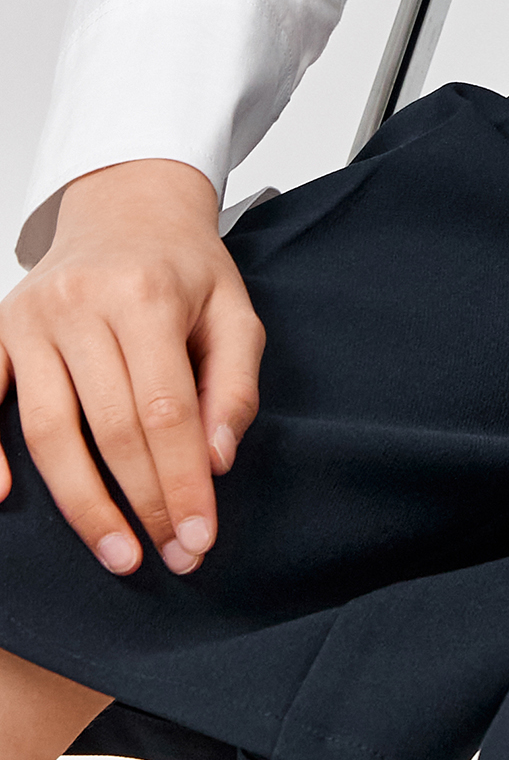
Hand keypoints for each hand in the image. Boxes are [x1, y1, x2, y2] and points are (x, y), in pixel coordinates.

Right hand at [0, 157, 263, 574]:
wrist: (128, 204)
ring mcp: (33, 318)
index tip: (199, 538)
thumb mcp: (233, 309)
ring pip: (49, 429)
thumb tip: (217, 460)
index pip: (166, 410)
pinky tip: (6, 499)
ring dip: (82, 502)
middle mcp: (83, 304)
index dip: (182, 481)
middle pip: (111, 427)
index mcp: (148, 294)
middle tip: (169, 555)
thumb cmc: (184, 267)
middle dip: (143, 501)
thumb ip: (235, 384)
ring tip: (117, 551)